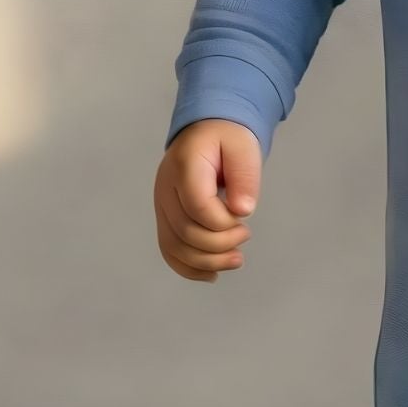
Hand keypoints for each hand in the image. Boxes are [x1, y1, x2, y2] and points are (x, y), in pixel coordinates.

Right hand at [155, 119, 260, 282]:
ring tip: (235, 260)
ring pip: (174, 247)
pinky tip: (211, 274)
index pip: (198, 206)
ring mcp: (161, 204)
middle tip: (245, 236)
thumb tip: (243, 210)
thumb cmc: (227, 138)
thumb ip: (245, 176)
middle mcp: (165, 187)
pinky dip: (188, 268)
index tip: (245, 222)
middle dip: (220, 244)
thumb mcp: (244, 147)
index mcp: (185, 166)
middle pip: (185, 231)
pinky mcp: (165, 217)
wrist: (205, 132)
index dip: (223, 223)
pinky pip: (169, 250)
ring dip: (207, 262)